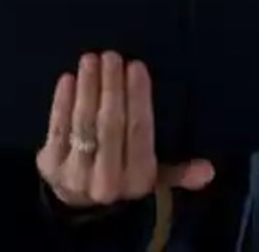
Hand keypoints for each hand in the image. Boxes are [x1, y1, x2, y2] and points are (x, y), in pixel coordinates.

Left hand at [38, 51, 214, 208]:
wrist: (76, 202)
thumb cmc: (122, 177)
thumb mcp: (154, 180)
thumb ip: (179, 173)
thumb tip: (209, 171)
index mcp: (137, 180)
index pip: (138, 132)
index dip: (137, 97)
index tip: (136, 66)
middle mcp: (106, 180)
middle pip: (110, 125)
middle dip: (112, 86)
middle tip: (113, 56)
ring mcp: (74, 174)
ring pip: (83, 124)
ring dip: (87, 88)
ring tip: (91, 59)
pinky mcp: (49, 166)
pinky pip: (57, 129)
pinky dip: (62, 102)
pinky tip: (69, 78)